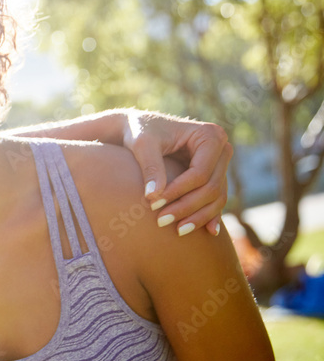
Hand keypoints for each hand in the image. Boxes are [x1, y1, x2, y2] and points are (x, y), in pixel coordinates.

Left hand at [122, 110, 231, 235]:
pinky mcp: (214, 174)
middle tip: (161, 221)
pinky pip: (216, 198)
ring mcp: (221, 163)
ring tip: (177, 231)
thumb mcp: (143, 144)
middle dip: (188, 207)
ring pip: (217, 196)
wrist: (139, 128)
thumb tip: (153, 196)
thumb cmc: (140, 131)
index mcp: (209, 135)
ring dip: (198, 215)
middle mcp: (222, 148)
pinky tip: (208, 232)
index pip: (200, 172)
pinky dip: (208, 214)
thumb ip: (150, 167)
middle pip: (212, 186)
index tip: (154, 204)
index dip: (179, 191)